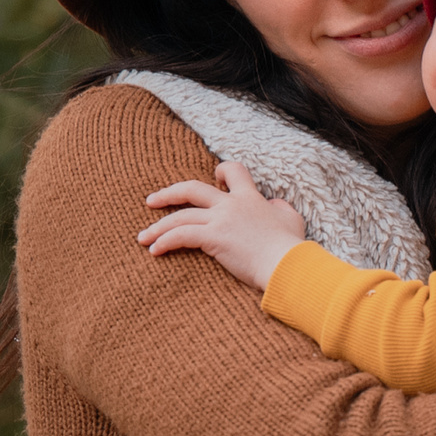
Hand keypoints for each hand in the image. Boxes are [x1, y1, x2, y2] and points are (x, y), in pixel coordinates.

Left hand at [139, 161, 306, 290]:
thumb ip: (280, 207)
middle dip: (168, 194)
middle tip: (151, 201)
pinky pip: (180, 236)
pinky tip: (155, 251)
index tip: (213, 178)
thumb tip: (272, 204)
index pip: (232, 171)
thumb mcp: (291, 219)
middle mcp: (231, 204)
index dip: (221, 172)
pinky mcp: (214, 238)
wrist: (287, 264)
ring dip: (158, 226)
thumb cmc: (291, 246)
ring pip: (180, 216)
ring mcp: (221, 220)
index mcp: (250, 197)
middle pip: (192, 189)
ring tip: (143, 237)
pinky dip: (164, 242)